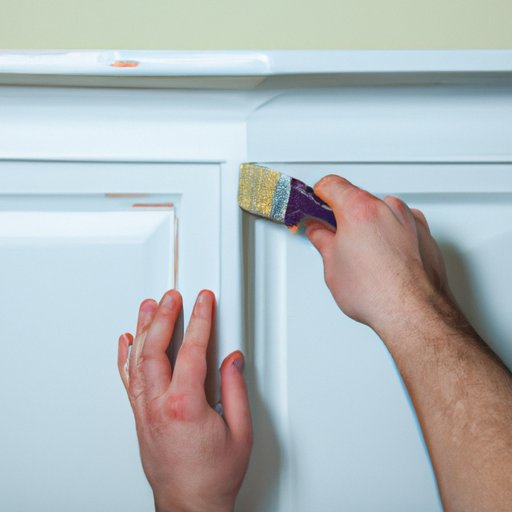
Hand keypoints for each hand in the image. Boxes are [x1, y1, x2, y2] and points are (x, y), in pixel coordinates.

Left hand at [117, 290, 251, 511]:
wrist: (189, 506)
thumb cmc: (213, 476)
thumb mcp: (240, 432)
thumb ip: (236, 390)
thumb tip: (232, 360)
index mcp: (185, 405)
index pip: (191, 350)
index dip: (200, 320)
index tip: (204, 301)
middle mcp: (159, 405)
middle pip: (156, 348)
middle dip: (165, 316)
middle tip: (172, 296)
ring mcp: (145, 411)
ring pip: (138, 360)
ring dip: (144, 329)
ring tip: (148, 306)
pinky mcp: (139, 417)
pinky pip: (128, 380)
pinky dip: (125, 356)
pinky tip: (126, 341)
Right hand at [305, 175, 451, 333]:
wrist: (414, 313)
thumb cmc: (377, 293)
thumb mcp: (333, 265)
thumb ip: (322, 239)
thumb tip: (319, 231)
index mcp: (359, 209)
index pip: (332, 184)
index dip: (320, 195)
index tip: (317, 205)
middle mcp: (388, 208)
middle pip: (358, 199)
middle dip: (345, 216)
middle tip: (336, 239)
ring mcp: (410, 220)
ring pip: (382, 212)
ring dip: (370, 226)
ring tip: (364, 257)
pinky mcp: (425, 234)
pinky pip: (402, 225)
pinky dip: (391, 236)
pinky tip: (384, 260)